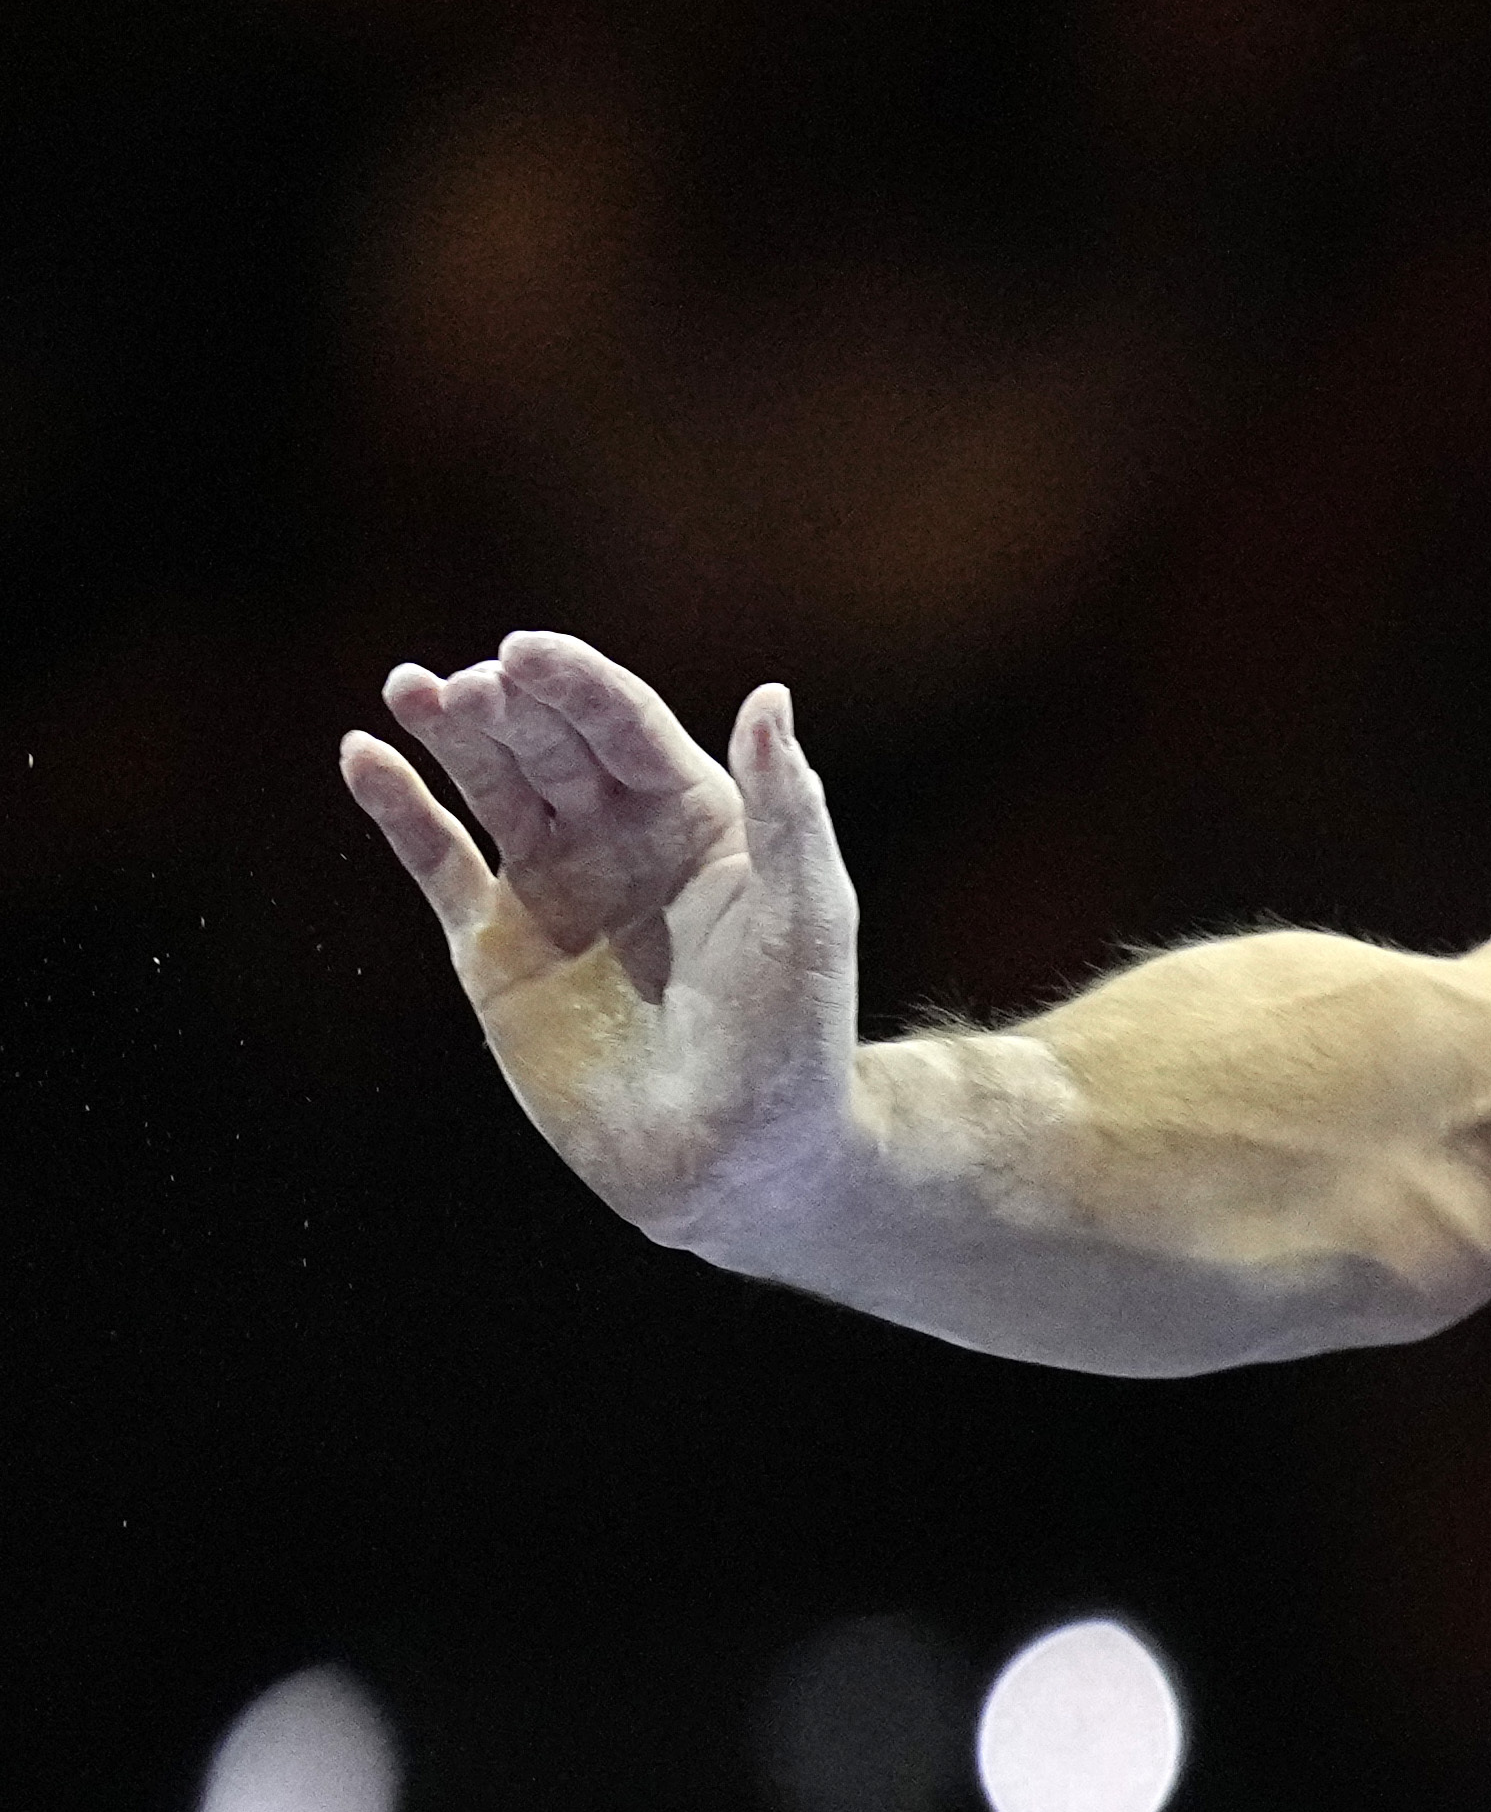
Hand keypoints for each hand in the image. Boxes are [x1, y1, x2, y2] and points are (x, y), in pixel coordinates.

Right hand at [340, 633, 874, 1261]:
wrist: (737, 1160)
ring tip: (413, 689)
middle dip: (508, 707)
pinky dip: (398, 808)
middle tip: (467, 687)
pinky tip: (364, 754)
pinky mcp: (496, 947)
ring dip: (450, 734)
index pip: (627, 728)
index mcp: (700, 821)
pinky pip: (436, 860)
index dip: (578, 685)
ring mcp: (554, 889)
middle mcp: (621, 842)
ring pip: (490, 786)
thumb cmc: (793, 1041)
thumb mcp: (805, 917)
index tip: (526, 651)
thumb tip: (770, 696)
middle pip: (552, 746)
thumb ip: (789, 809)